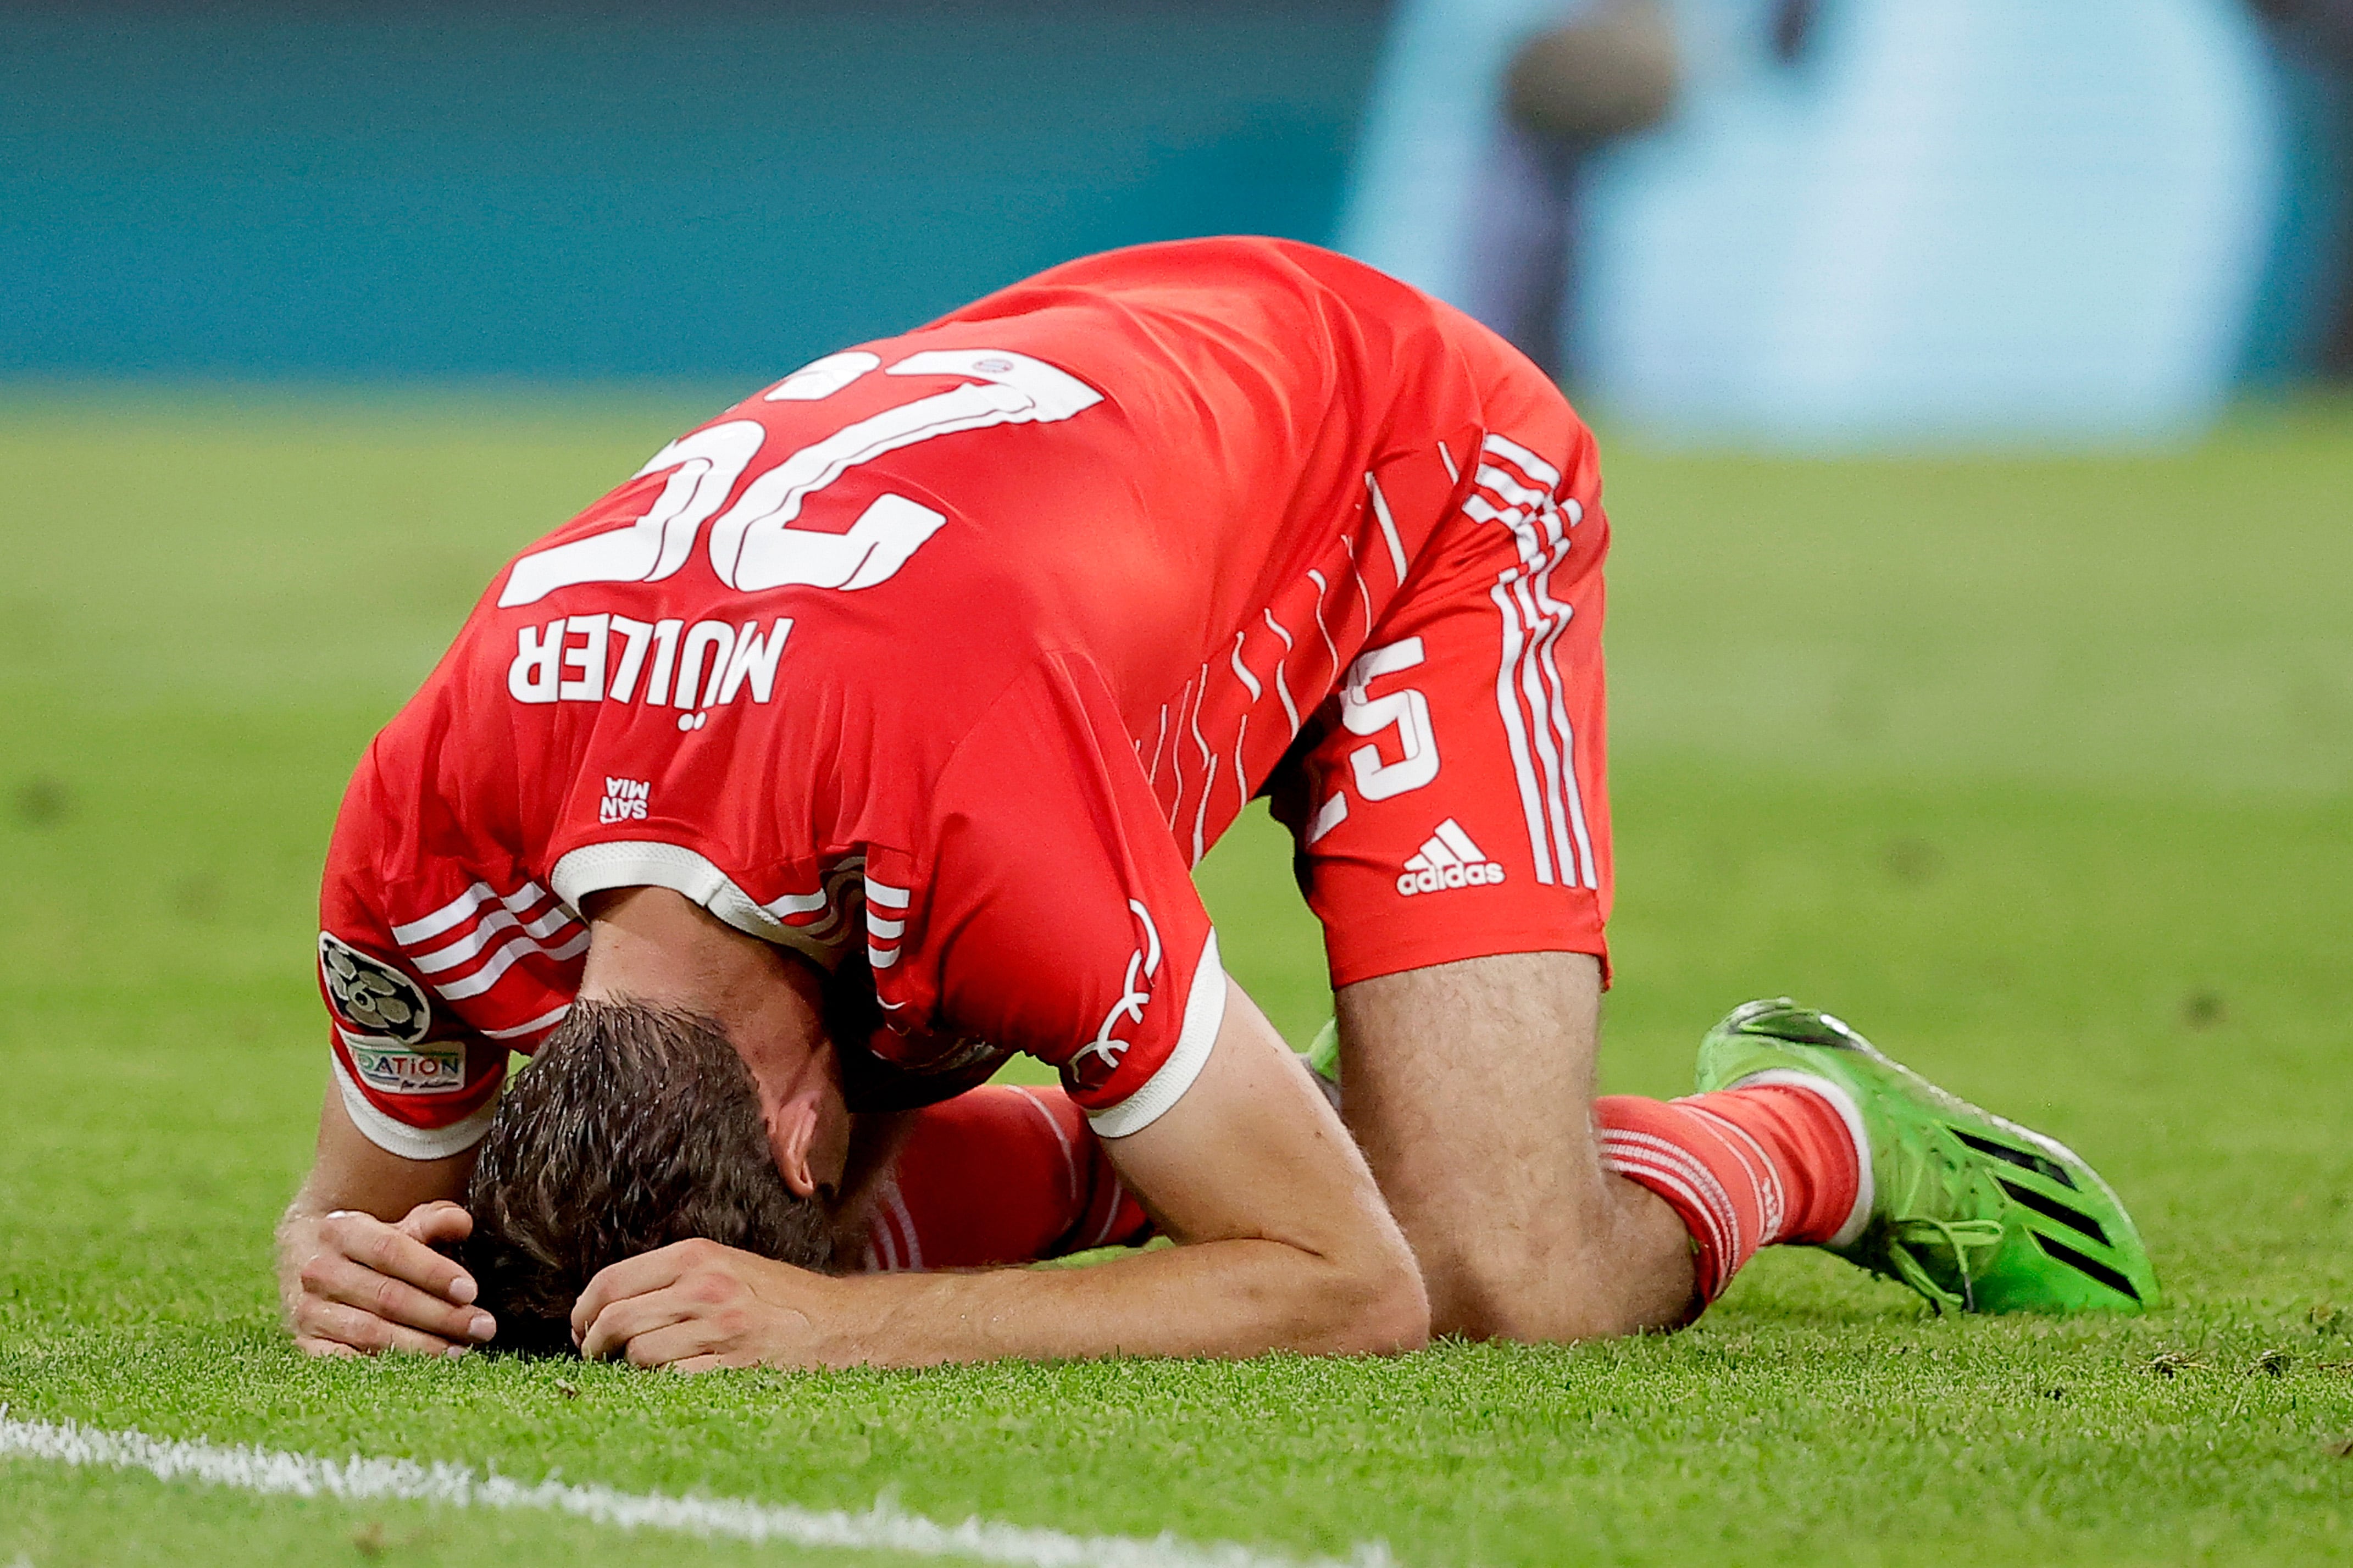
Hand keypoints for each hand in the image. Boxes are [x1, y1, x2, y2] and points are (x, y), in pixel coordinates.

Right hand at [278, 1200, 496, 1356]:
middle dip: (441, 1315)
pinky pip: (345, 1361)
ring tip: (461, 1351)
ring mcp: (309, 1309)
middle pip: (387, 1297)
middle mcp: (320, 1270)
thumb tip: (462, 1223)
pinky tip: (418, 1371)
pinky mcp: (307, 1343)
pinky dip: (382, 1368)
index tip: (471, 1291)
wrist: (309, 1260)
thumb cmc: (373, 1243)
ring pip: (370, 1333)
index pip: (391, 1250)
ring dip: (420, 1346)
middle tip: (483, 1327)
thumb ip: (432, 1220)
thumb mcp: (400, 1224)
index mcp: (343, 1230)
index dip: (433, 1272)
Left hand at [573, 1238, 837, 1370]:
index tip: (582, 1327)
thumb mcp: (726, 1265)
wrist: (840, 1325)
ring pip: (638, 1356)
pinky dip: (660, 1386)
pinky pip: (670, 1383)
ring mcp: (720, 1330)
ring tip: (641, 1367)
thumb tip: (606, 1305)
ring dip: (630, 1368)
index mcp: (697, 1256)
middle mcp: (705, 1288)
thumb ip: (672, 1277)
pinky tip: (670, 1381)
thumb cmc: (777, 1298)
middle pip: (615, 1320)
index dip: (584, 1311)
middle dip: (594, 1344)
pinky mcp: (733, 1368)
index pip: (610, 1281)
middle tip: (597, 1354)